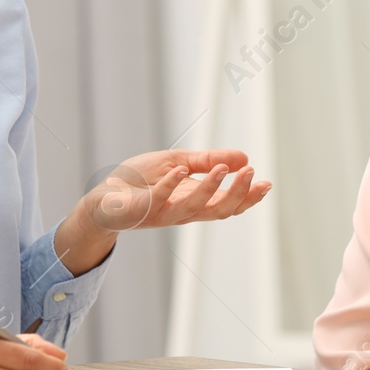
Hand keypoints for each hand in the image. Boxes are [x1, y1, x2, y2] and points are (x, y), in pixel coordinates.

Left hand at [86, 149, 269, 230]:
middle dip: (238, 194)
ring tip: (223, 169)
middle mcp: (183, 211)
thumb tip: (243, 156)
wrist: (103, 200)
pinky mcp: (141, 208)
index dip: (248, 196)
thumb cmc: (140, 182)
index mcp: (195, 201)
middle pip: (219, 210)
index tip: (266, 183)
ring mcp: (162, 212)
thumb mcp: (178, 163)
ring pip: (193, 207)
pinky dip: (170, 185)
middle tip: (252, 174)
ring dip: (210, 188)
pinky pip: (157, 199)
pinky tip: (181, 171)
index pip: (228, 203)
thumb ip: (207, 161)